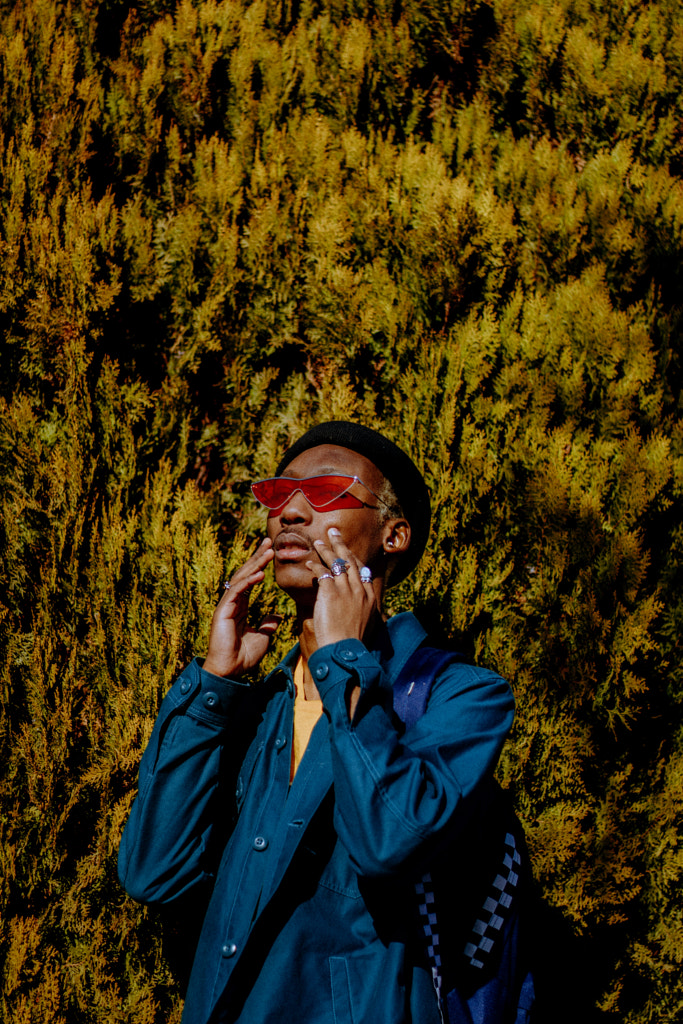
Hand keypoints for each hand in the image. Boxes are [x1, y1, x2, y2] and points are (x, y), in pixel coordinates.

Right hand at [203, 538, 280, 677]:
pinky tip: (259, 574)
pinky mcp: (223, 611)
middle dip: (257, 557)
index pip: (250, 579)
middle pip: (245, 573)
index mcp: (240, 606)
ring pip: (241, 579)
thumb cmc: (242, 657)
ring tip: (267, 551)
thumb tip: (277, 616)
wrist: (230, 671)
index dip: (260, 564)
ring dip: (255, 564)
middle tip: (269, 541)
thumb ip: (268, 625)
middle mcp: (232, 602)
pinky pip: (237, 592)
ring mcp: (226, 605)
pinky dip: (248, 582)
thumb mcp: (262, 638)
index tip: (271, 550)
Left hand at [304, 528, 379, 652]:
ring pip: (336, 564)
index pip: (362, 570)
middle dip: (341, 545)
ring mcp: (347, 590)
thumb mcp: (366, 625)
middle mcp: (360, 590)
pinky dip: (315, 566)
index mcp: (370, 597)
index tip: (346, 550)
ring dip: (326, 550)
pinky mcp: (331, 593)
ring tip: (318, 542)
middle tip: (333, 532)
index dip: (352, 558)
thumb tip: (358, 609)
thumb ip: (362, 612)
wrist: (345, 652)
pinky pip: (322, 573)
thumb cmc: (352, 644)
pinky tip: (309, 562)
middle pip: (350, 561)